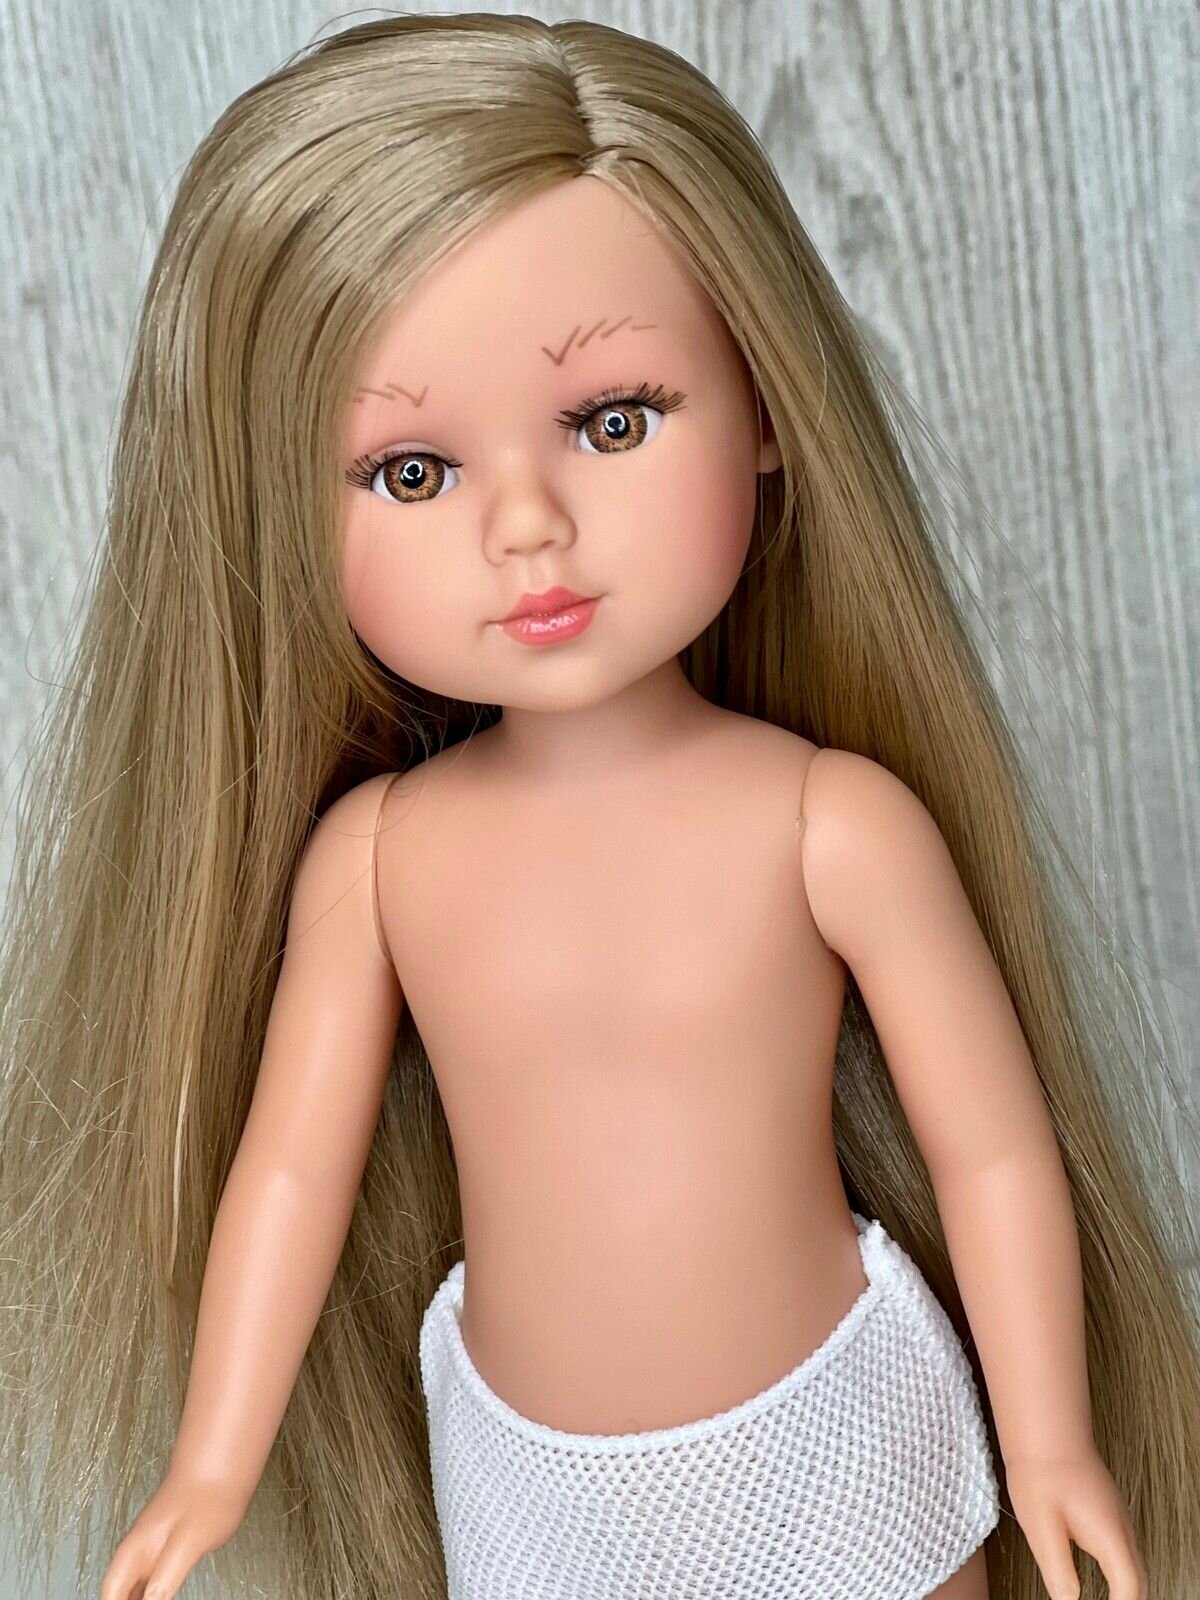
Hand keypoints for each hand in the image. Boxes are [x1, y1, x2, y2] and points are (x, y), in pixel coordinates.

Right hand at [99, 1471, 251, 1599]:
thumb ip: (165, 1578)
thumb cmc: (208, 1497)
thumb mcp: (187, 1543)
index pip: (112, 1592)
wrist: (223, 1463)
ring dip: (134, 1598)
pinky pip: (152, 1576)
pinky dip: (149, 1593)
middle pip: (120, 1589)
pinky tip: (156, 1597)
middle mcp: (140, 1548)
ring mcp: (154, 1543)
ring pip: (135, 1583)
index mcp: (136, 1550)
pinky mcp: (171, 1541)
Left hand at [1004, 1447, 1146, 1599]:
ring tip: (1102, 1598)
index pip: (1129, 1590)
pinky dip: (1116, 1572)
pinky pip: (1121, 1550)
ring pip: (1132, 1565)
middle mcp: (1121, 1528)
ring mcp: (1116, 1517)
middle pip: (1137, 1581)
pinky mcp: (1106, 1510)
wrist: (1044, 1429)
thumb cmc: (1040, 1471)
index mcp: (1110, 1536)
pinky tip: (1097, 1576)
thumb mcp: (1041, 1526)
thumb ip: (1058, 1569)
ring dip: (1123, 1589)